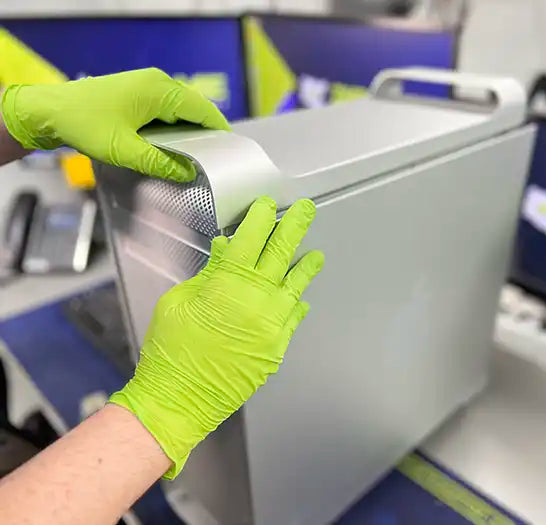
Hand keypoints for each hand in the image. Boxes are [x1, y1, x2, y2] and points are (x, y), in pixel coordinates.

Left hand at [0, 68, 230, 180]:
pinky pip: (166, 110)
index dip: (219, 131)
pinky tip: (173, 148)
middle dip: (206, 134)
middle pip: (195, 110)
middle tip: (215, 161)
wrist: (49, 111)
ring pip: (181, 111)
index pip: (203, 110)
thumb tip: (188, 174)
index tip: (231, 151)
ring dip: (188, 133)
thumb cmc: (84, 124)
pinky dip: (174, 129)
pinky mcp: (138, 94)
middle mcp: (157, 83)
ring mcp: (147, 86)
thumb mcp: (125, 151)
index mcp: (159, 90)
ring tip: (196, 158)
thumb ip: (160, 163)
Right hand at [110, 196, 323, 477]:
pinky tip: (300, 297)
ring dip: (306, 266)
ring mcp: (272, 324)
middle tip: (307, 210)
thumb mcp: (178, 302)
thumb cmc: (170, 350)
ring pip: (295, 286)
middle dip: (295, 227)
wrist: (180, 399)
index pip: (250, 239)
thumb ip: (208, 274)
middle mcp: (257, 299)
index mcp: (227, 283)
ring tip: (316, 254)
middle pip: (281, 254)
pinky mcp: (277, 347)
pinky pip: (293, 318)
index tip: (268, 205)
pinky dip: (296, 303)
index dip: (261, 218)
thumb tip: (225, 248)